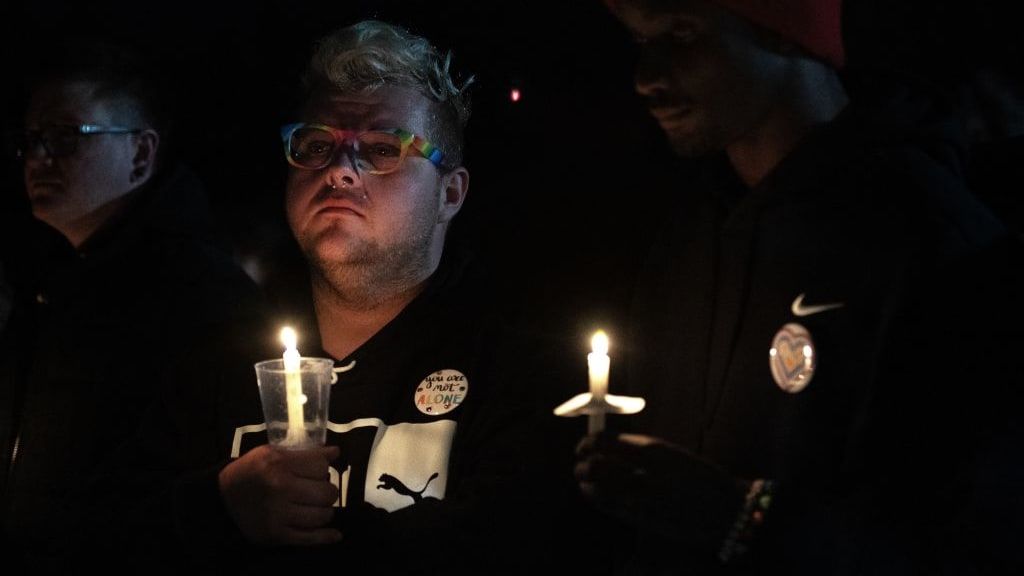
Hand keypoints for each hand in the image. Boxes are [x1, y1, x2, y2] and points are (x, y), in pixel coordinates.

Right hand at [219, 444, 341, 545]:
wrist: (223, 497)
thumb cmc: (251, 471)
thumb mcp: (272, 452)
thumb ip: (305, 453)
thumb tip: (336, 452)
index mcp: (279, 464)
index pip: (320, 466)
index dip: (323, 468)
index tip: (318, 471)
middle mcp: (280, 488)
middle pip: (326, 492)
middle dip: (328, 491)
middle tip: (320, 491)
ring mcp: (278, 514)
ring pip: (322, 515)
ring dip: (325, 511)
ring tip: (318, 507)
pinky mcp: (276, 535)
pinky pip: (309, 538)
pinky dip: (325, 537)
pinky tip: (334, 535)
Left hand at [575, 432, 744, 546]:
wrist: (725, 509)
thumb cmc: (698, 476)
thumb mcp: (670, 453)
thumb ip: (638, 449)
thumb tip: (606, 443)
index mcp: (653, 450)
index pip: (605, 441)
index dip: (588, 442)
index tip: (585, 443)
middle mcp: (644, 472)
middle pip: (595, 464)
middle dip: (582, 462)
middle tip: (580, 460)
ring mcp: (640, 498)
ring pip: (596, 487)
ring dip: (584, 480)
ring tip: (584, 478)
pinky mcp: (640, 518)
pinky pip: (607, 505)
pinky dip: (594, 497)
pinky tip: (593, 492)